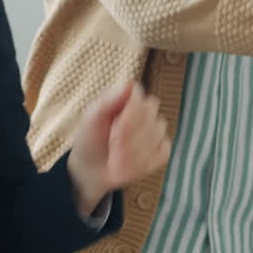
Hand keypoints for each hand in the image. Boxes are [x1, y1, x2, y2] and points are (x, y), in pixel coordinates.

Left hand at [67, 80, 171, 215]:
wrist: (91, 169)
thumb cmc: (89, 139)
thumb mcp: (91, 119)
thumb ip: (108, 100)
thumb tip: (130, 83)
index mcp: (128, 97)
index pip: (140, 98)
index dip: (129, 117)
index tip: (112, 129)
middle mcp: (146, 110)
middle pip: (150, 116)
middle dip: (129, 137)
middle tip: (111, 146)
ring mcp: (156, 130)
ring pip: (156, 136)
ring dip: (133, 152)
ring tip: (116, 159)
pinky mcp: (162, 150)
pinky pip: (163, 152)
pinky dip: (145, 162)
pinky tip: (130, 166)